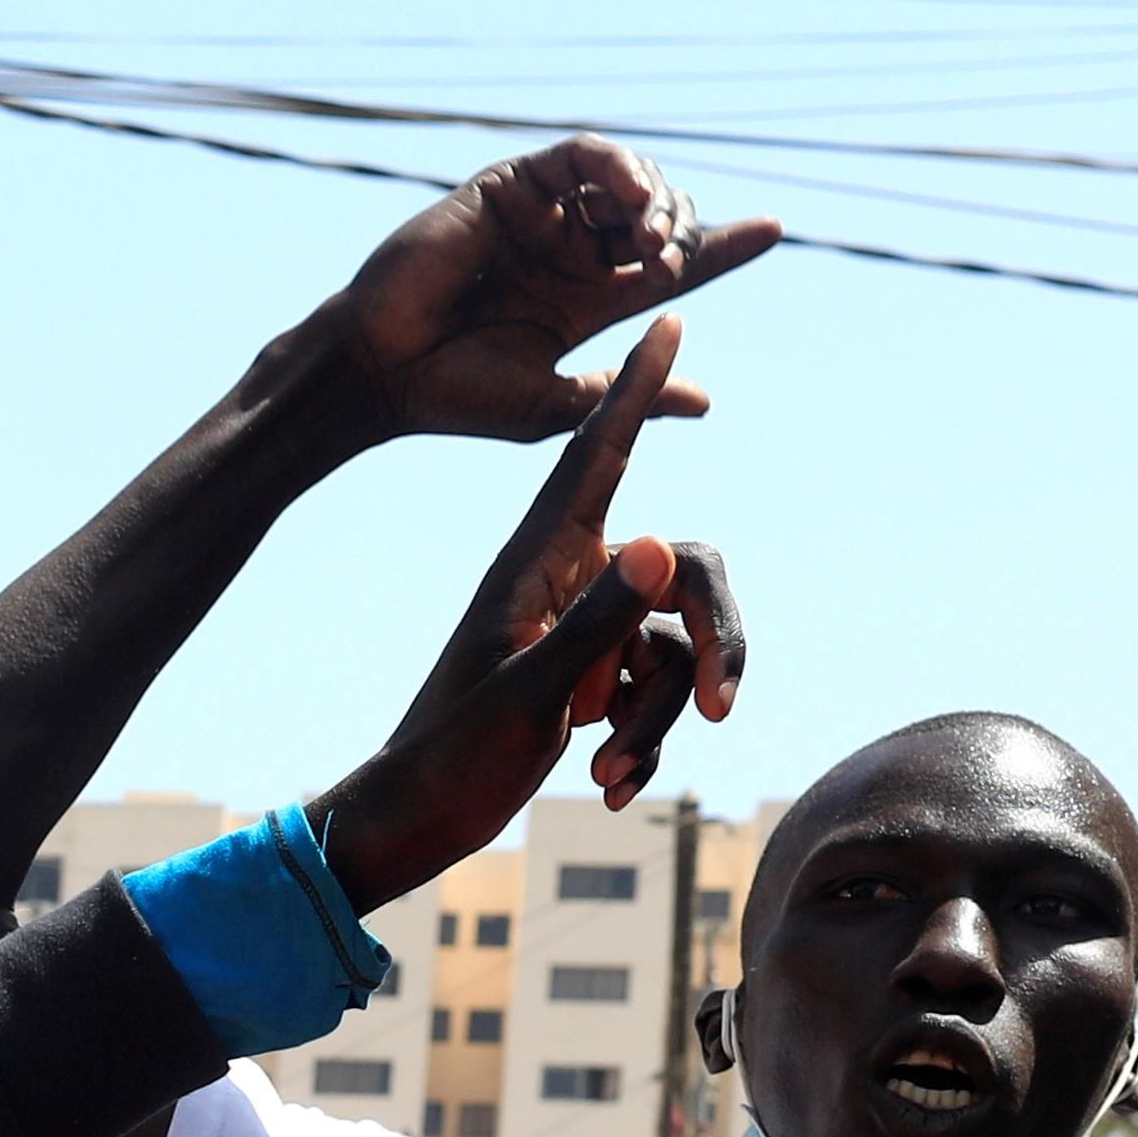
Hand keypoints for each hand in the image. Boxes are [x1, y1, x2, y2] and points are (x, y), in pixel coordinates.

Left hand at [301, 330, 742, 902]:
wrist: (417, 819)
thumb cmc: (451, 754)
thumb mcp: (528, 693)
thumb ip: (597, 620)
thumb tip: (662, 541)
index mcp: (541, 558)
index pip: (601, 454)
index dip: (636, 389)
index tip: (668, 317)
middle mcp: (571, 579)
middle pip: (688, 571)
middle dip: (713, 641)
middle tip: (720, 706)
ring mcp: (585, 627)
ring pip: (675, 643)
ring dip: (660, 716)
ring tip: (609, 772)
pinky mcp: (593, 672)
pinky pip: (657, 688)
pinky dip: (644, 740)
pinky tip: (608, 787)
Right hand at [317, 138, 778, 446]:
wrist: (384, 372)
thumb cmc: (456, 395)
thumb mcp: (559, 403)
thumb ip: (630, 391)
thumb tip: (706, 401)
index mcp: (586, 300)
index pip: (670, 266)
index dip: (722, 247)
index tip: (774, 230)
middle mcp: (570, 250)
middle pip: (656, 215)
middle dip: (681, 228)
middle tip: (673, 256)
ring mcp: (541, 215)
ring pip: (624, 179)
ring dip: (653, 199)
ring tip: (652, 235)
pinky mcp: (509, 186)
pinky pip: (578, 156)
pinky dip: (613, 168)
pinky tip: (629, 198)